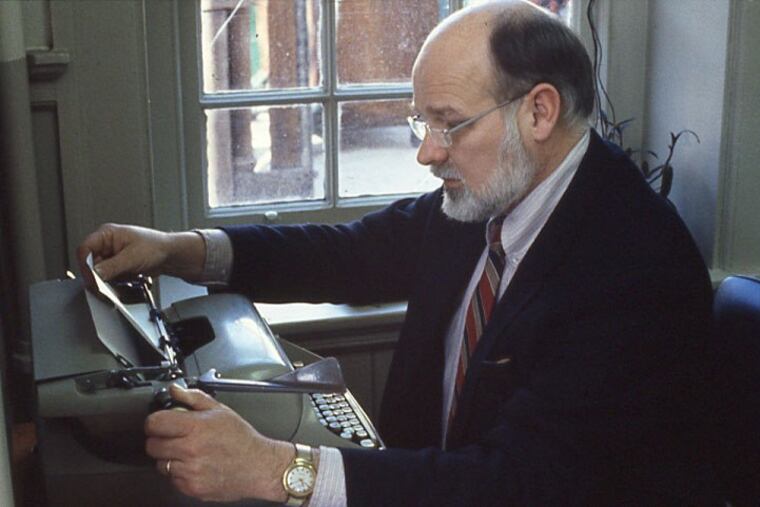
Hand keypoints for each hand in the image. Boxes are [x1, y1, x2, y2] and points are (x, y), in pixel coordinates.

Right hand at [76, 223, 204, 288]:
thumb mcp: (132, 257)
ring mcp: (112, 256)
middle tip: (109, 285)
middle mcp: (107, 244)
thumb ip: (112, 267)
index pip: (85, 250)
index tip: (92, 279)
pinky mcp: (117, 266)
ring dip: (111, 280)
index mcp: (107, 234)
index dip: (86, 266)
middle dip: (100, 277)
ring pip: (100, 273)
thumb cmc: (157, 247)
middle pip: (91, 264)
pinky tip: (129, 279)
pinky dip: (117, 282)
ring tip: (126, 279)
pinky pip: (110, 278)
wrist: (171, 255)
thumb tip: (95, 274)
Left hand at [144, 384, 292, 502]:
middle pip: (152, 446)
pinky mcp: (192, 488)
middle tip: (174, 438)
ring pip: (160, 464)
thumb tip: (175, 390)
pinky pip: (173, 479)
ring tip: (188, 453)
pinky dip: (180, 473)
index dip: (154, 422)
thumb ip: (193, 398)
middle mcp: (191, 450)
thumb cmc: (241, 439)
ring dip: (169, 458)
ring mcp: (190, 471)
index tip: (159, 423)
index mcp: (196, 427)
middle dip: (160, 440)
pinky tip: (195, 465)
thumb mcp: (220, 411)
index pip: (155, 423)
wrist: (258, 466)